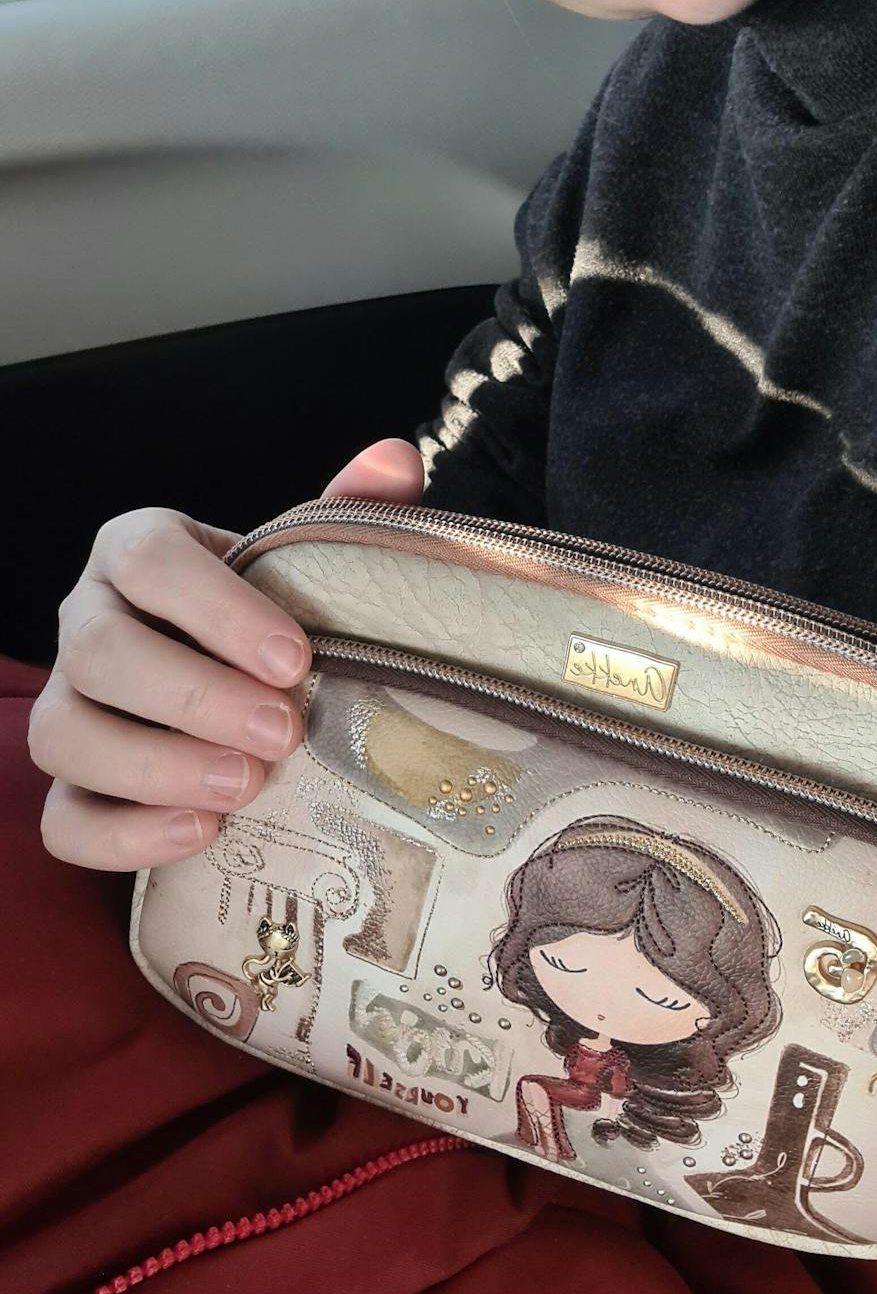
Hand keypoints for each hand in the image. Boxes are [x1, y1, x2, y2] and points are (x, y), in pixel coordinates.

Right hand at [29, 438, 423, 871]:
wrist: (245, 678)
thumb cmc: (273, 613)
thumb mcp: (307, 558)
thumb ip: (349, 510)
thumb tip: (397, 458)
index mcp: (137, 552)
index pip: (147, 560)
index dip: (216, 610)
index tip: (296, 659)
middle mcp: (86, 621)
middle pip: (99, 652)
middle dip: (192, 696)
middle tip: (283, 732)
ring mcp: (69, 707)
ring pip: (64, 735)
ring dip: (154, 767)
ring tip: (246, 786)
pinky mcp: (72, 786)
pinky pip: (62, 820)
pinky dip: (123, 835)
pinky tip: (200, 834)